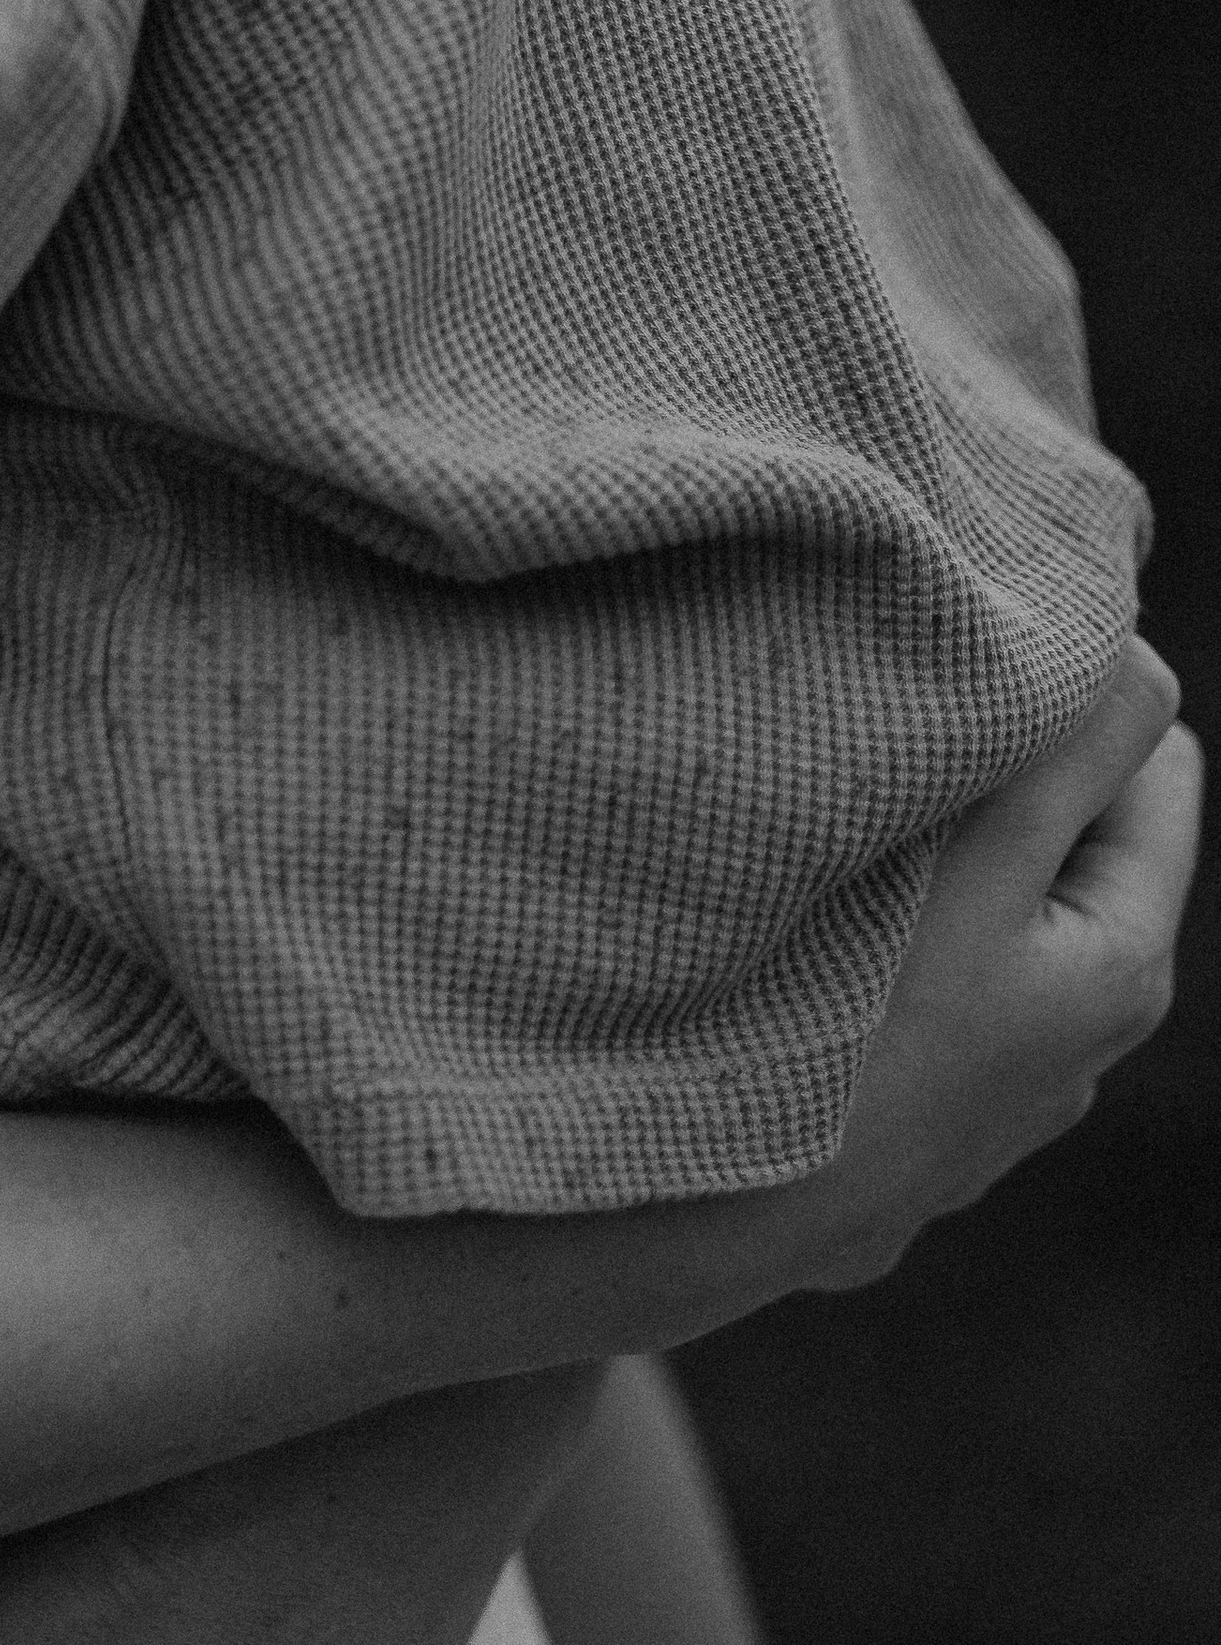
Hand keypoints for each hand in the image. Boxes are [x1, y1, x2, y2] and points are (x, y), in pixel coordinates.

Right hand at [804, 635, 1199, 1288]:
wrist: (715, 1216)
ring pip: (983, 922)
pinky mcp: (900, 1141)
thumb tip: (1141, 655)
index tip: (968, 679)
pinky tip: (801, 954)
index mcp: (1122, 969)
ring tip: (833, 845)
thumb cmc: (854, 1020)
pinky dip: (877, 952)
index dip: (1070, 705)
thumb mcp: (987, 858)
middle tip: (890, 755)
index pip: (1156, 766)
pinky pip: (911, 995)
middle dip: (997, 785)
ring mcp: (986, 1108)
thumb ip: (1074, 746)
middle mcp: (1077, 1049)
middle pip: (1068, 845)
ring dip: (931, 871)